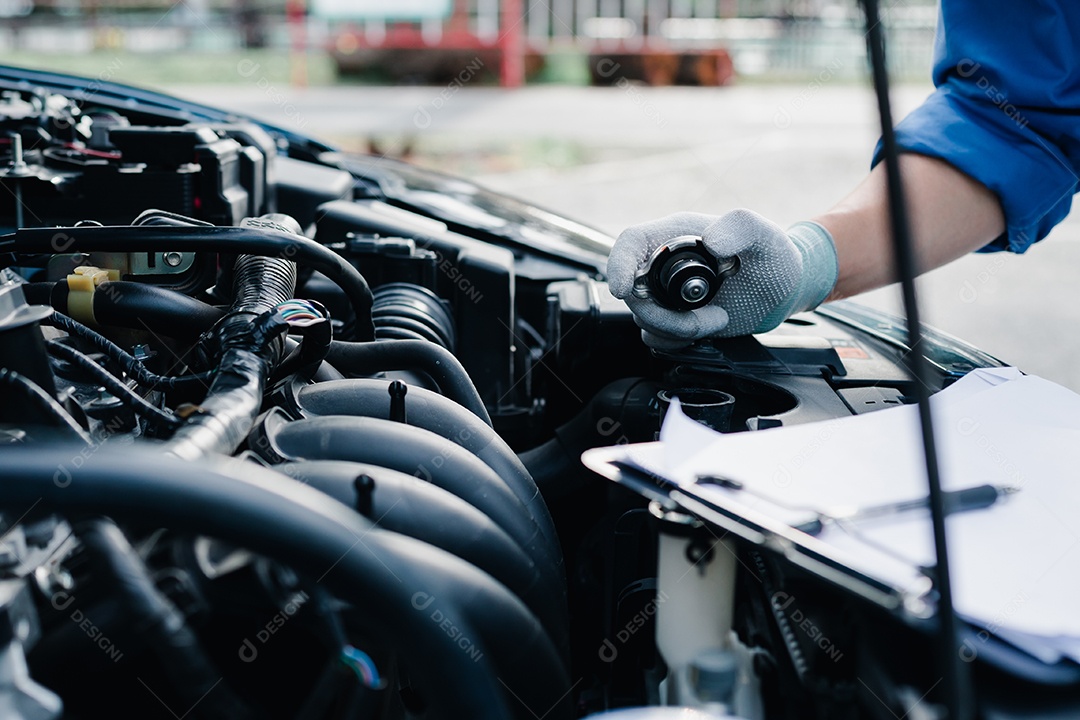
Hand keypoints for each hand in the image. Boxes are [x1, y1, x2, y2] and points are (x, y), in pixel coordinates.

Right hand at [607, 209, 837, 347]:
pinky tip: (708, 328)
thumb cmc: (774, 256)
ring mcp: (666, 294)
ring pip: (644, 319)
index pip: (630, 243)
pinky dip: (677, 342)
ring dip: (678, 330)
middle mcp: (664, 264)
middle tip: (708, 319)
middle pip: (633, 292)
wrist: (782, 290)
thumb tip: (711, 241)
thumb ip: (741, 226)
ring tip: (717, 319)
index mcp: (675, 235)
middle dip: (664, 315)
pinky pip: (655, 337)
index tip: (621, 289)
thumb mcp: (764, 235)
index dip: (618, 264)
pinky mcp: (673, 318)